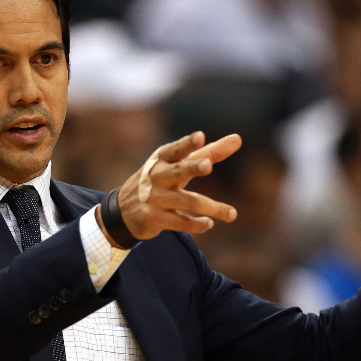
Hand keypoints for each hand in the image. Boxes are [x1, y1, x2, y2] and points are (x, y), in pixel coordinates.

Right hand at [106, 131, 241, 241]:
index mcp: (162, 159)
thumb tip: (238, 139)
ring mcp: (154, 198)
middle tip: (207, 165)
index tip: (200, 136)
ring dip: (211, 208)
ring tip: (233, 214)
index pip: (176, 149)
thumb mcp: (178, 164)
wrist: (122, 211)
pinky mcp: (154, 218)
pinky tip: (209, 224)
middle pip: (178, 171)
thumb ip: (209, 153)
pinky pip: (179, 222)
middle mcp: (157, 176)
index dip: (187, 143)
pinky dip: (196, 224)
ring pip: (187, 202)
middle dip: (192, 168)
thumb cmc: (160, 180)